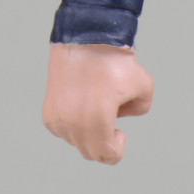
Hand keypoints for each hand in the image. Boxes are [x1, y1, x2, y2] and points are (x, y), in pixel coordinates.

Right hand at [41, 43, 154, 163]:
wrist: (85, 37)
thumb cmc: (115, 60)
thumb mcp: (143, 87)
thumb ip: (138, 111)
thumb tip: (117, 118)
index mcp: (96, 120)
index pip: (106, 155)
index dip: (117, 149)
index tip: (120, 131)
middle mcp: (72, 123)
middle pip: (90, 152)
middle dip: (104, 142)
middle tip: (110, 119)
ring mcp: (58, 119)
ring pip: (76, 142)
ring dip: (89, 133)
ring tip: (95, 107)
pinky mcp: (49, 113)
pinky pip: (64, 132)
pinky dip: (75, 126)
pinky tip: (82, 105)